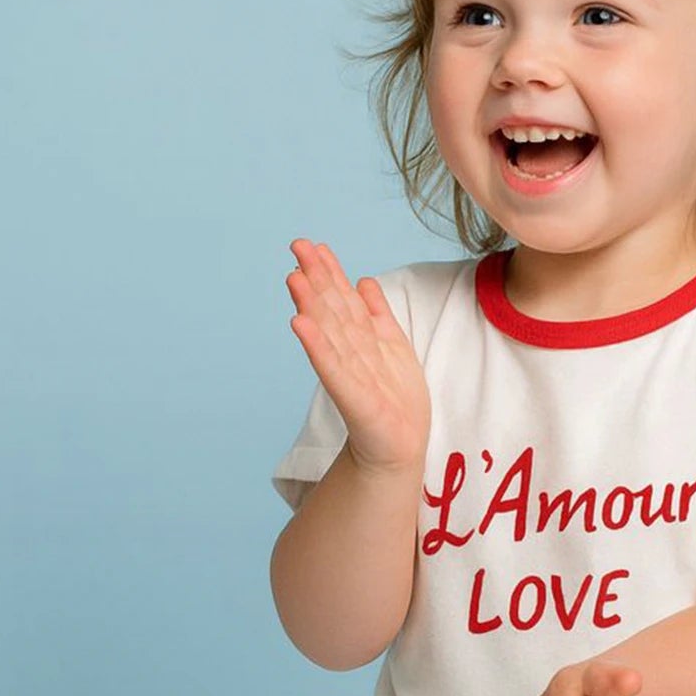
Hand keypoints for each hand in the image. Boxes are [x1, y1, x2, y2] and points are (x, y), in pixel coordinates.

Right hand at [285, 239, 430, 470]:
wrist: (400, 449)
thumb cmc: (395, 403)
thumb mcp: (395, 350)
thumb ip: (377, 316)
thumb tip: (363, 281)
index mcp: (364, 340)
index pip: (345, 300)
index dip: (331, 273)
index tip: (314, 246)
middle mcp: (353, 354)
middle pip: (334, 310)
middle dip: (317, 278)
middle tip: (297, 247)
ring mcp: (352, 376)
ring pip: (331, 332)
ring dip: (312, 304)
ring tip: (294, 277)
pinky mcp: (355, 400)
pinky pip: (334, 369)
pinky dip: (318, 346)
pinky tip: (300, 324)